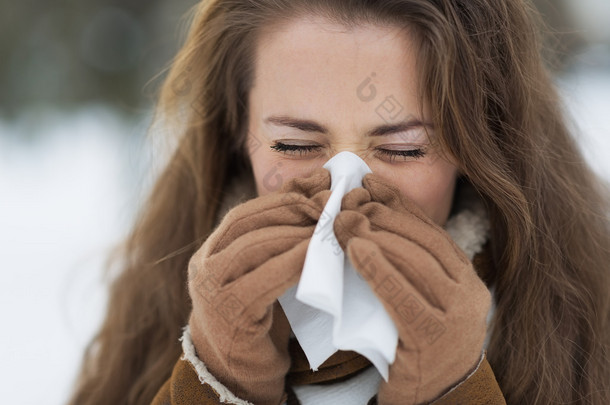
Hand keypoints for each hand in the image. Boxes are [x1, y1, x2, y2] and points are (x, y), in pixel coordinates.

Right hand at [187, 168, 331, 404]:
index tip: (321, 184)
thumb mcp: (269, 268)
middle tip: (331, 203)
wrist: (239, 372)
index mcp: (212, 250)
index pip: (247, 212)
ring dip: (295, 231)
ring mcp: (211, 290)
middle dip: (293, 208)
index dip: (285, 194)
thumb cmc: (261, 316)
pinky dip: (293, 261)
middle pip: (248, 222)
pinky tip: (318, 253)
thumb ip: (285, 233)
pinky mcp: (229, 314)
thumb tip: (317, 185)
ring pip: (254, 245)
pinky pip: (263, 279)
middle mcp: (204, 266)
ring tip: (329, 225)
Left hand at [333, 173, 490, 404]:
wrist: (435, 398)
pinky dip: (379, 270)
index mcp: (465, 278)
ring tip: (343, 222)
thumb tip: (369, 210)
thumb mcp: (416, 296)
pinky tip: (356, 251)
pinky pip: (405, 298)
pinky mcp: (434, 341)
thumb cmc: (415, 343)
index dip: (398, 203)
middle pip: (423, 242)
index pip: (430, 230)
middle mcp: (469, 294)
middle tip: (346, 203)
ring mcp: (456, 319)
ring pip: (416, 264)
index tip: (368, 183)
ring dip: (376, 236)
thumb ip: (402, 262)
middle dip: (382, 216)